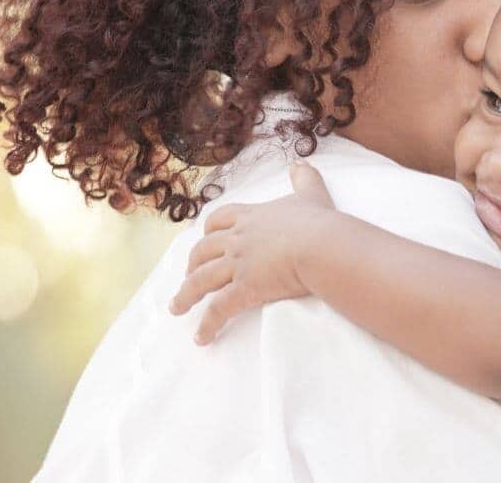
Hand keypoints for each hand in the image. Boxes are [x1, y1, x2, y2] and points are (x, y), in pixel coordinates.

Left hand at [169, 160, 335, 344]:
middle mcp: (238, 240)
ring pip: (201, 280)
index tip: (204, 241)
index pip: (219, 221)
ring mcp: (238, 265)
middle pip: (203, 250)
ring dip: (186, 296)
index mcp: (251, 218)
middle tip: (188, 276)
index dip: (209, 232)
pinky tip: (202, 337)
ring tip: (177, 309)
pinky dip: (208, 324)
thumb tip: (301, 162)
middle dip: (192, 264)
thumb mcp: (310, 194)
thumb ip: (304, 178)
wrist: (323, 246)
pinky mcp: (244, 289)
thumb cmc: (319, 223)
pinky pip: (219, 309)